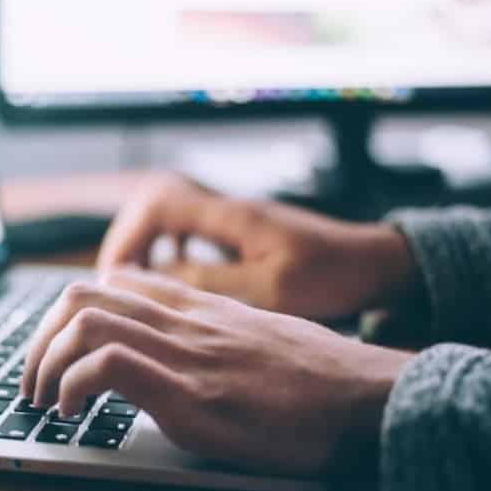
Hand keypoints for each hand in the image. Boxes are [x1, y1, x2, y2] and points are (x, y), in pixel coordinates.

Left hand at [21, 269, 411, 476]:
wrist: (369, 398)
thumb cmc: (321, 378)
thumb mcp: (259, 339)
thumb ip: (214, 335)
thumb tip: (181, 354)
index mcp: (200, 308)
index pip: (116, 281)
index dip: (71, 312)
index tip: (60, 348)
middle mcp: (186, 321)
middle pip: (83, 294)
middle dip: (40, 337)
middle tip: (33, 378)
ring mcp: (186, 353)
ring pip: (84, 320)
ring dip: (44, 361)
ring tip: (42, 398)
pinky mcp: (192, 394)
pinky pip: (107, 365)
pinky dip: (72, 385)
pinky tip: (72, 412)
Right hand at [98, 173, 416, 319]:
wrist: (374, 263)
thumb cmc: (332, 276)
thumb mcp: (271, 288)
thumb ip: (212, 281)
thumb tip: (157, 279)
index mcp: (233, 216)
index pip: (159, 204)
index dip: (128, 236)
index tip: (116, 275)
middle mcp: (228, 208)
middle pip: (155, 202)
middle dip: (128, 239)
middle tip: (117, 281)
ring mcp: (234, 218)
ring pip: (169, 215)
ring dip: (147, 244)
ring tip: (137, 282)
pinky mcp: (241, 231)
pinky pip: (189, 229)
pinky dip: (170, 249)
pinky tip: (173, 276)